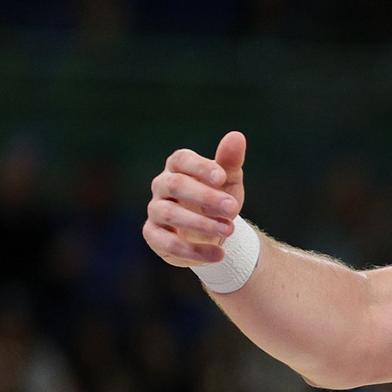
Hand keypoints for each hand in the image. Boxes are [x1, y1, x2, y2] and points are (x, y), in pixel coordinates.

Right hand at [144, 131, 247, 266]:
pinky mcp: (154, 236)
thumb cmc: (218, 200)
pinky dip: (192, 250)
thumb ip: (230, 162)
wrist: (213, 233)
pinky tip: (218, 255)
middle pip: (175, 185)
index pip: (182, 160)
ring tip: (229, 230)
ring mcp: (155, 211)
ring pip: (168, 214)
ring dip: (200, 223)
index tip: (222, 177)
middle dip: (205, 197)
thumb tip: (237, 136)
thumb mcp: (229, 182)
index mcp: (178, 168)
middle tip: (233, 208)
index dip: (200, 167)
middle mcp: (162, 186)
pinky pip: (166, 243)